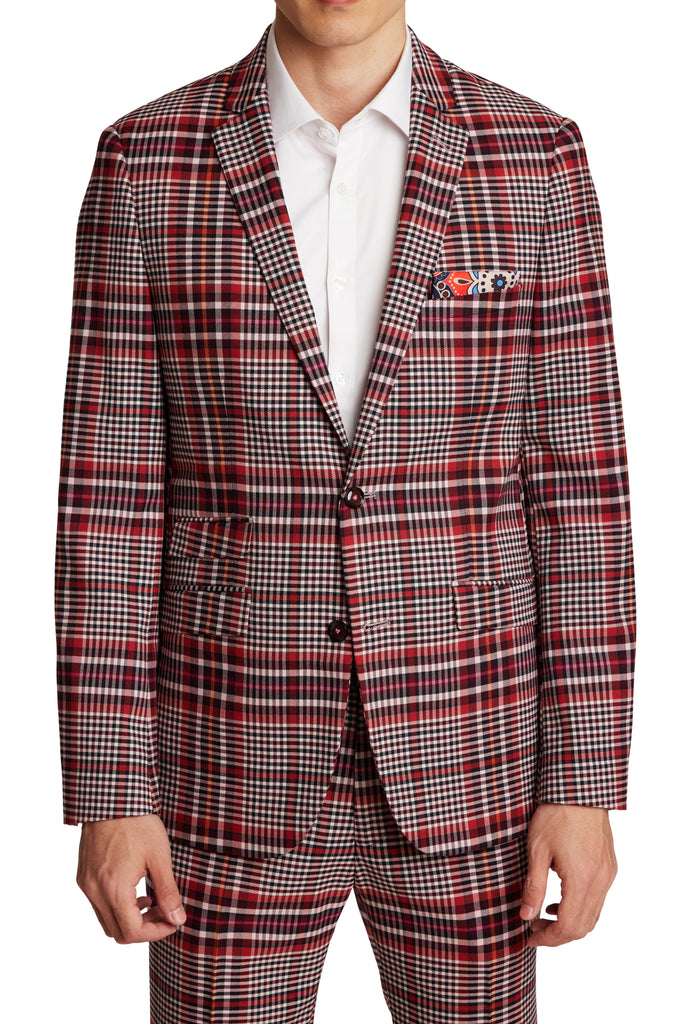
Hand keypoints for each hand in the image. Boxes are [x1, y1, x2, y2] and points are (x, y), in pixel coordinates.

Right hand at [77, 813, 186, 943]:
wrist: (112, 797)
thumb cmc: (138, 823)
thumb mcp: (160, 857)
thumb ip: (168, 892)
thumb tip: (177, 919)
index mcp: (113, 889)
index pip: (133, 932)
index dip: (157, 932)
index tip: (174, 920)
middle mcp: (94, 891)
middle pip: (117, 932)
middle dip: (144, 928)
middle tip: (164, 912)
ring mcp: (86, 884)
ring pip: (106, 920)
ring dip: (129, 918)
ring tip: (151, 899)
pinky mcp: (83, 876)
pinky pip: (98, 904)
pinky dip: (117, 906)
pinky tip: (135, 888)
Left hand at [520, 803, 617, 946]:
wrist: (580, 789)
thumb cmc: (555, 814)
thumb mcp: (537, 849)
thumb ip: (533, 886)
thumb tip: (525, 915)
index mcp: (582, 879)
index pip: (568, 926)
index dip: (548, 938)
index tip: (529, 936)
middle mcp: (600, 881)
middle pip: (583, 926)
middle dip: (557, 935)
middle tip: (533, 929)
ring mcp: (608, 874)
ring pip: (593, 916)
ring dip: (570, 924)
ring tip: (543, 916)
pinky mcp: (609, 867)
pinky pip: (598, 900)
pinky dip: (580, 909)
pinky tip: (560, 901)